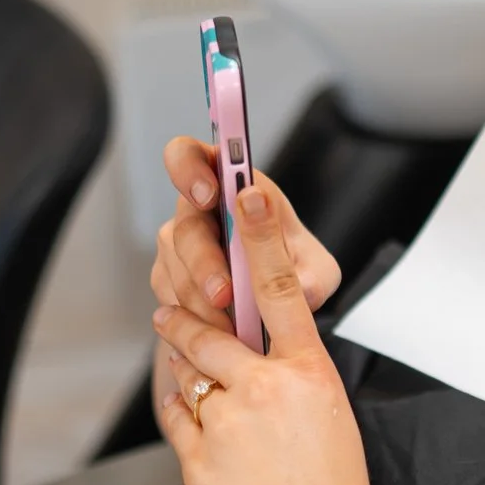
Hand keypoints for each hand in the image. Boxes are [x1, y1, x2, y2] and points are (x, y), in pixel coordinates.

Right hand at [150, 139, 340, 331]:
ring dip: (201, 299)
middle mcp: (197, 211)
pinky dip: (194, 318)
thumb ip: (312, 274)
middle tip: (226, 293)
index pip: (189, 156)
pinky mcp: (168, 280)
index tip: (210, 194)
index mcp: (231, 187)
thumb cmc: (294, 272)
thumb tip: (302, 287)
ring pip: (174, 269)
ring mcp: (177, 247)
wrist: (272, 313)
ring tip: (231, 323)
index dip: (190, 169)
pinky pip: (170, 299)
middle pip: (183, 227)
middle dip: (205, 263)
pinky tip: (219, 329)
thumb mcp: (316, 271)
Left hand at [155, 177, 380, 484]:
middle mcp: (268, 392)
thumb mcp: (332, 421)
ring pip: (188, 369)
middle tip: (177, 305)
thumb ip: (295, 377)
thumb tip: (261, 351)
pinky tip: (201, 421)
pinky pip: (176, 414)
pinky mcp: (196, 458)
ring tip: (189, 363)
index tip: (245, 191)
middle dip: (189, 315)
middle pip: (212, 327)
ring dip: (183, 360)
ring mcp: (228, 425)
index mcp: (312, 376)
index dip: (260, 236)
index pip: (281, 288)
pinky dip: (182, 409)